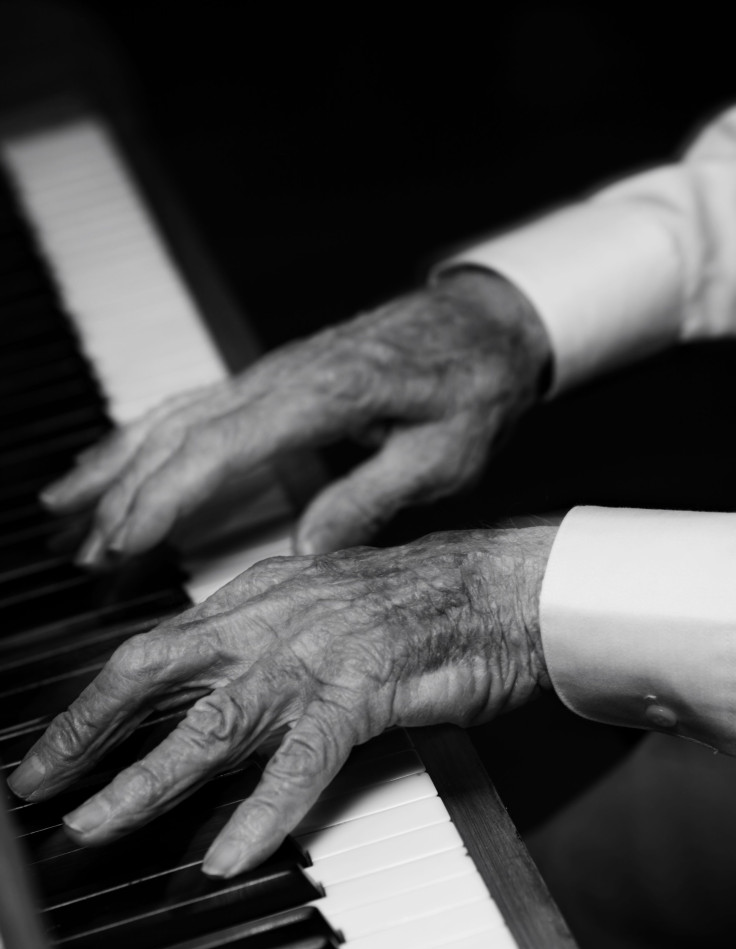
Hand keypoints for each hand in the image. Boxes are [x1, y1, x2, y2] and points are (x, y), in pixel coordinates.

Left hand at [8, 524, 556, 875]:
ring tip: (101, 824)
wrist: (500, 584)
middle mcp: (274, 618)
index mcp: (258, 596)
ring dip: (150, 777)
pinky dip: (265, 809)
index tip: (53, 750)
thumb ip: (258, 636)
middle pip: (157, 673)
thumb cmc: (418, 601)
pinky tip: (232, 852)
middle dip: (88, 733)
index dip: (93, 702)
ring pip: (217, 720)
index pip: (153, 648)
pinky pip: (306, 758)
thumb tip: (202, 679)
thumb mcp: (319, 602)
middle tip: (39, 787)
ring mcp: (319, 652)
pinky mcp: (368, 688)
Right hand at [40, 271, 550, 564]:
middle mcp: (283, 375)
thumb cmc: (472, 387)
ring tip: (63, 509)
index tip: (126, 543)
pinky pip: (191, 405)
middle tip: (84, 553)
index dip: (168, 496)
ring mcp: (271, 372)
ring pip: (172, 414)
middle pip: (181, 432)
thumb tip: (304, 553)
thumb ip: (371, 499)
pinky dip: (142, 434)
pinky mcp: (271, 378)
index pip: (224, 445)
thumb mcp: (443, 455)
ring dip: (116, 463)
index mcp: (326, 393)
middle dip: (125, 494)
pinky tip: (112, 460)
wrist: (483, 323)